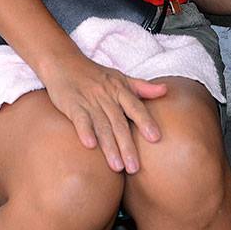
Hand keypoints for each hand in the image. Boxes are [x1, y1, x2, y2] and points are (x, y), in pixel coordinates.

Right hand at [42, 53, 167, 173]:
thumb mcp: (120, 77)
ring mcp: (89, 100)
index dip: (145, 121)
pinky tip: (90, 146)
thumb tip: (166, 90)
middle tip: (135, 167)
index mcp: (120, 89)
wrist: (63, 61)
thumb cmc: (95, 74)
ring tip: (117, 167)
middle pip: (119, 123)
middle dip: (127, 146)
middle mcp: (106, 96)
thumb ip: (142, 87)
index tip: (156, 138)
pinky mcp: (72, 104)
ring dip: (109, 147)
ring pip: (102, 125)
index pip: (135, 107)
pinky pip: (80, 119)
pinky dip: (85, 131)